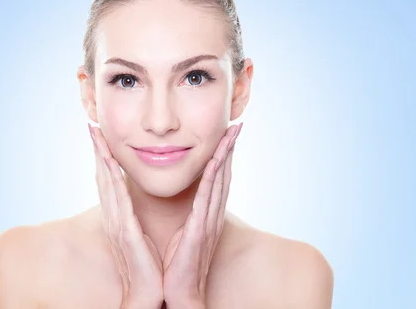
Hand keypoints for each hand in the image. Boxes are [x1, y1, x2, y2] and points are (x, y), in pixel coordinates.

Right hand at [89, 124, 163, 308]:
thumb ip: (132, 215)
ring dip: (101, 156)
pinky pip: (117, 198)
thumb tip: (132, 201)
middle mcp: (112, 214)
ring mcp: (116, 221)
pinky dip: (112, 177)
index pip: (108, 178)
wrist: (147, 292)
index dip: (102, 155)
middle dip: (97, 149)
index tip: (100, 134)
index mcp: (117, 214)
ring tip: (96, 134)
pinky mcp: (124, 229)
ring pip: (105, 181)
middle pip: (101, 174)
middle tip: (91, 124)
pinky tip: (110, 161)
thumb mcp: (137, 233)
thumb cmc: (145, 263)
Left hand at [161, 123, 242, 306]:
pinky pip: (208, 197)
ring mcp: (209, 221)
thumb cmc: (179, 265)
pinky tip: (218, 160)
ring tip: (231, 133)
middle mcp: (212, 215)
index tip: (226, 135)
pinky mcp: (200, 229)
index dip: (223, 156)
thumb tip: (189, 203)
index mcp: (207, 215)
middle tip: (236, 124)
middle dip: (230, 148)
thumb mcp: (186, 234)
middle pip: (225, 174)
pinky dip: (214, 177)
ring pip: (220, 181)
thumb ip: (191, 216)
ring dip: (226, 155)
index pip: (217, 179)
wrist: (180, 294)